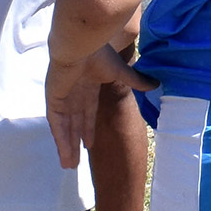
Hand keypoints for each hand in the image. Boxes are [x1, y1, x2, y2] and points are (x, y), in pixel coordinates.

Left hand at [47, 43, 157, 168]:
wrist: (79, 44)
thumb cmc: (99, 54)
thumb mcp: (121, 71)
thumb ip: (136, 80)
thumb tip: (156, 84)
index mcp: (87, 86)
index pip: (87, 112)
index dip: (87, 128)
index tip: (89, 144)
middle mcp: (73, 94)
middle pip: (75, 124)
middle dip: (76, 142)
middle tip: (76, 163)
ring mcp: (62, 98)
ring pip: (65, 128)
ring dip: (67, 146)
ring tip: (69, 166)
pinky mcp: (54, 100)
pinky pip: (57, 125)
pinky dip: (60, 140)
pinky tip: (64, 155)